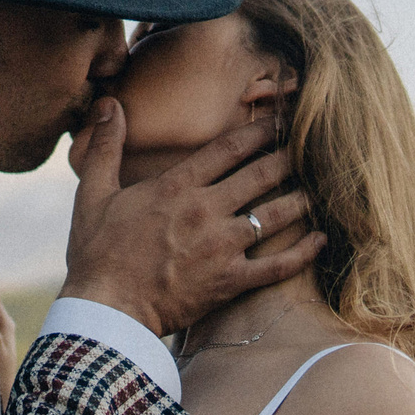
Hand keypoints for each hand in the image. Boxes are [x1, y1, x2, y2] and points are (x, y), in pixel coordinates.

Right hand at [60, 97, 324, 337]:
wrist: (106, 309)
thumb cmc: (97, 253)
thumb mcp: (93, 194)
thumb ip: (105, 147)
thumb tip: (111, 104)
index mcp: (176, 186)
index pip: (229, 148)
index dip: (260, 131)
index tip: (281, 120)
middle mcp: (206, 211)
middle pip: (261, 175)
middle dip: (290, 157)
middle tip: (313, 146)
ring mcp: (222, 247)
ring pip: (275, 215)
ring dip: (302, 199)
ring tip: (321, 188)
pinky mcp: (230, 281)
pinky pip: (277, 266)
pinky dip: (303, 253)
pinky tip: (322, 240)